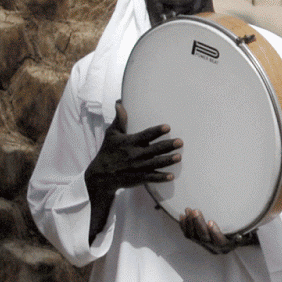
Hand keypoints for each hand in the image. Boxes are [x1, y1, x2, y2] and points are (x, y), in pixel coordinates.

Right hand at [85, 100, 180, 240]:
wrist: (101, 174)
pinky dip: (161, 177)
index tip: (168, 127)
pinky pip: (151, 177)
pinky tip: (171, 176)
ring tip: (179, 157)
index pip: (145, 135)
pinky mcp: (139, 178)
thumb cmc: (108, 151)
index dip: (156, 131)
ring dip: (168, 160)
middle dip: (167, 146)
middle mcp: (134, 154)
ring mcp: (138, 167)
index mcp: (129, 142)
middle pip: (154, 149)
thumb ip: (119, 120)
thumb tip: (119, 103)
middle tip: (180, 142)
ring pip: (155, 163)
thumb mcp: (112, 134)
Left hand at [178, 208, 254, 253]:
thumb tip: (258, 224)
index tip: (212, 222)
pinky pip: (188, 235)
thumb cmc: (244, 233)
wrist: (235, 240)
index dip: (215, 232)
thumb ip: (250, 229)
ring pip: (194, 236)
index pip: (219, 241)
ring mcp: (205, 244)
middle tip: (196, 210)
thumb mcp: (249, 232)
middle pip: (204, 237)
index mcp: (227, 246)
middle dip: (198, 223)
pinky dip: (184, 226)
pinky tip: (182, 216)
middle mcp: (215, 248)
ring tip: (188, 210)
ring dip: (190, 223)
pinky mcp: (198, 240)